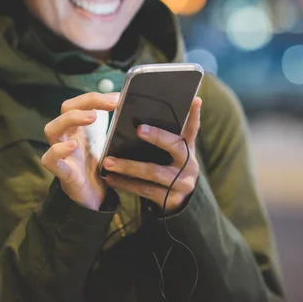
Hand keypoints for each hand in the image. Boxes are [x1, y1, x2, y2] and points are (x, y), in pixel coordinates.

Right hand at [41, 92, 119, 210]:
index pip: (79, 103)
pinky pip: (50, 159)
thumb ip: (114, 127)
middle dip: (85, 102)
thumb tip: (130, 107)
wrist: (95, 199)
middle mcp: (67, 137)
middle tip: (110, 104)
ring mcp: (62, 153)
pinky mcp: (63, 172)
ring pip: (51, 129)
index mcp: (78, 129)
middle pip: (65, 109)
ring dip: (70, 119)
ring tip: (92, 117)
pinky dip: (58, 150)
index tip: (118, 98)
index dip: (95, 97)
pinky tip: (71, 146)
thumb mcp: (108, 145)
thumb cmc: (99, 168)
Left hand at [103, 97, 201, 212]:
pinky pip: (145, 190)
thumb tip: (141, 110)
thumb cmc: (168, 168)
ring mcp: (182, 183)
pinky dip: (126, 183)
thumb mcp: (172, 153)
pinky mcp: (171, 199)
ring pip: (154, 172)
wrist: (176, 201)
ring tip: (108, 161)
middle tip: (139, 128)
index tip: (194, 100)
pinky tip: (110, 178)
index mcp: (188, 148)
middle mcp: (189, 164)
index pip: (192, 128)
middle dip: (158, 136)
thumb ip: (165, 135)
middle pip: (176, 146)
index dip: (194, 115)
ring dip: (129, 166)